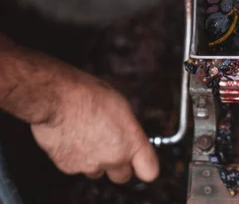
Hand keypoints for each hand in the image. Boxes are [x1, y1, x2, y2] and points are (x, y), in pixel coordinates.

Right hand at [30, 70, 158, 183]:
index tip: (143, 161)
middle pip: (123, 176)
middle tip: (114, 148)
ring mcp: (90, 165)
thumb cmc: (88, 95)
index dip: (145, 165)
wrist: (57, 100)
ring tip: (89, 138)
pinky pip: (77, 167)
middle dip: (120, 165)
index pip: (149, 170)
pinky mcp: (69, 168)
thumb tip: (127, 133)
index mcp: (131, 142)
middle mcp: (113, 157)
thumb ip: (127, 128)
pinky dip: (76, 157)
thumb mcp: (121, 105)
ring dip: (96, 161)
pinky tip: (73, 138)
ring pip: (98, 171)